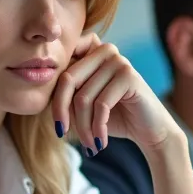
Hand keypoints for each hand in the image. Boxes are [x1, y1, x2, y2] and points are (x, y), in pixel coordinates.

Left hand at [53, 33, 177, 155]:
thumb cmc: (114, 117)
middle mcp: (104, 50)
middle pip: (67, 80)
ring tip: (89, 143)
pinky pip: (101, 105)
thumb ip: (66, 93)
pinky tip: (100, 142)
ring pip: (83, 97)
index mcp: (90, 50)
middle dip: (61, 112)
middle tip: (63, 134)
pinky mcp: (129, 76)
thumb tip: (43, 94)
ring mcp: (118, 60)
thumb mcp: (83, 104)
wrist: (149, 131)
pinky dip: (97, 128)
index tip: (58, 125)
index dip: (53, 97)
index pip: (59, 68)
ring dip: (83, 127)